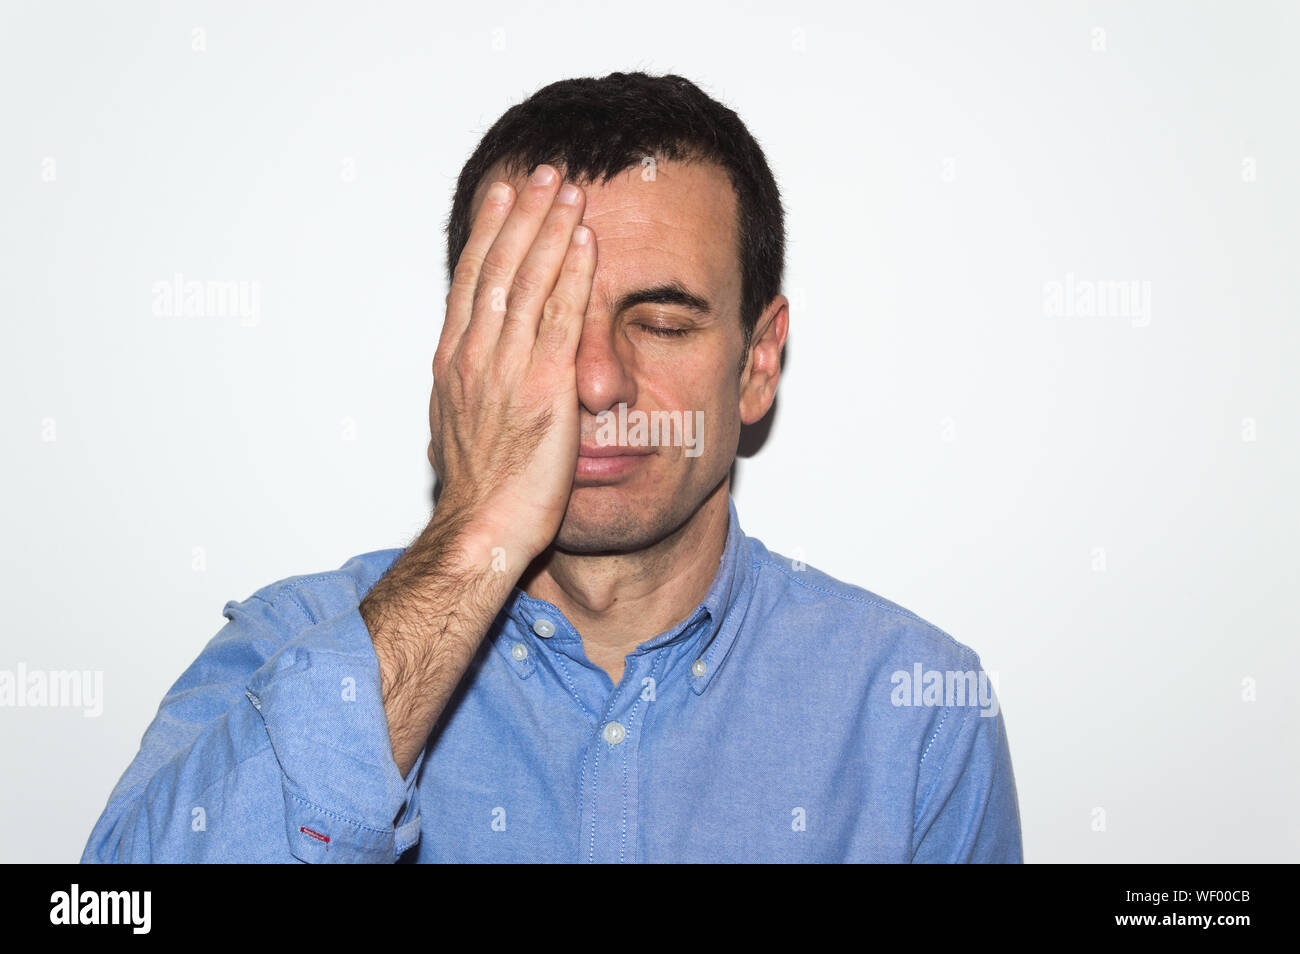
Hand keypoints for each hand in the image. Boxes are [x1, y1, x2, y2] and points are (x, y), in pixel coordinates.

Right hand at [427, 165, 595, 563]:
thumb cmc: (475, 493)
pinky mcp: (545, 390)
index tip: (500, 196)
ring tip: (568, 191)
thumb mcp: (455, 431)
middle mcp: (475, 357)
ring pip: (528, 283)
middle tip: (541, 174)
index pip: (472, 282)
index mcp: (453, 364)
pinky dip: (573, 278)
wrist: (480, 531)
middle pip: (499, 268)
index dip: (488, 233)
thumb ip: (467, 393)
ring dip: (549, 231)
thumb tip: (465, 382)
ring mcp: (508, 371)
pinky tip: (585, 246)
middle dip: (521, 215)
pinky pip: (561, 321)